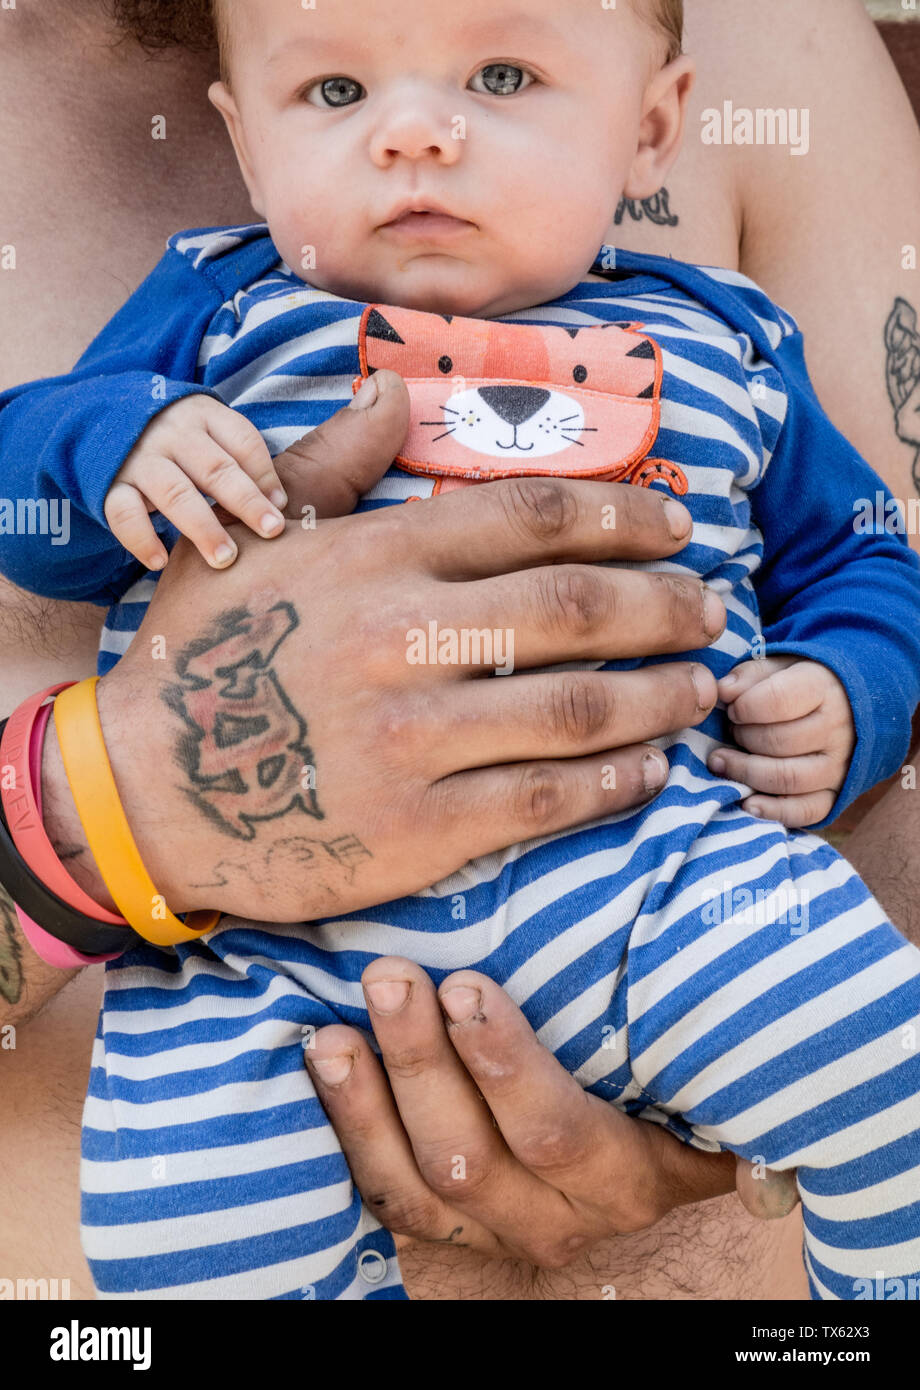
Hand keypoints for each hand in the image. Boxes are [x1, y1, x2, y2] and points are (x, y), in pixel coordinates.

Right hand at [44, 370, 726, 923]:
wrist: (150, 794)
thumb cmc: (206, 660)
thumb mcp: (249, 543)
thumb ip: (328, 464)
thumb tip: (390, 394)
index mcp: (376, 560)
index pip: (532, 516)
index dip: (625, 517)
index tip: (677, 529)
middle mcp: (405, 639)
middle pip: (578, 606)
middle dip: (667, 605)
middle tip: (710, 610)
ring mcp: (415, 738)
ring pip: (581, 707)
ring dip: (663, 696)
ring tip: (701, 688)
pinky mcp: (420, 829)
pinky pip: (547, 800)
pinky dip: (616, 784)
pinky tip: (652, 770)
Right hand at [103, 394, 287, 570]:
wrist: (105, 420)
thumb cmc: (178, 438)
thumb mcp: (209, 431)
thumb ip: (242, 459)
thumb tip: (279, 503)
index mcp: (203, 415)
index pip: (241, 440)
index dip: (265, 473)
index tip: (281, 506)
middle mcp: (171, 434)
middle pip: (214, 469)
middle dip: (245, 502)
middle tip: (271, 532)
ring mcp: (138, 458)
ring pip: (175, 493)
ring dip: (203, 528)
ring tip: (225, 559)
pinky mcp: (109, 484)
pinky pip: (123, 513)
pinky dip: (141, 538)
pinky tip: (160, 562)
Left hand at [305, 958, 799, 1266]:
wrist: (641, 1152)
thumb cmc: (665, 1072)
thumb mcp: (691, 1052)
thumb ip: (691, 1018)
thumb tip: (710, 908)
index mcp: (632, 1175)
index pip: (558, 1132)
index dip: (505, 1067)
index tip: (464, 986)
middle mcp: (565, 1218)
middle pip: (473, 1159)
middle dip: (422, 1064)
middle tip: (389, 978)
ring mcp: (500, 1231)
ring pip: (417, 1186)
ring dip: (368, 1103)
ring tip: (333, 1031)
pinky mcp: (450, 1230)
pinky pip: (386, 1195)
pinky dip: (347, 1131)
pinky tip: (319, 1063)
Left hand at [707, 655, 855, 826]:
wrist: (851, 706)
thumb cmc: (803, 684)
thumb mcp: (780, 667)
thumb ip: (750, 675)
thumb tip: (723, 690)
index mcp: (824, 688)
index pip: (777, 701)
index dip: (744, 707)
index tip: (733, 709)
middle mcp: (837, 729)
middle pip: (779, 742)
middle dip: (742, 738)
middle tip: (731, 732)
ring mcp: (839, 765)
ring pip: (788, 778)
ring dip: (746, 773)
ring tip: (721, 762)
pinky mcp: (836, 794)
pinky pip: (806, 811)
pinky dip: (773, 811)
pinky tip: (747, 803)